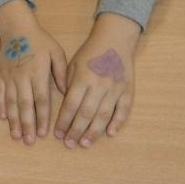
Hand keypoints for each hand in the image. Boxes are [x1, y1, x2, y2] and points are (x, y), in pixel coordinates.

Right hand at [0, 0, 66, 144]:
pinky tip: (4, 118)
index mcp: (38, 72)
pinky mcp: (0, 75)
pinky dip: (0, 106)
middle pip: (25, 105)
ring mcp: (9, 77)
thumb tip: (66, 92)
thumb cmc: (40, 40)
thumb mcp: (57, 52)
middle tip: (28, 141)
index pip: (41, 99)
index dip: (42, 117)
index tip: (44, 133)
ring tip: (15, 135)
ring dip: (13, 120)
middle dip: (27, 124)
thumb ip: (61, 72)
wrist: (16, 27)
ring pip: (11, 102)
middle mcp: (23, 77)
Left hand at [54, 13, 139, 148]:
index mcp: (82, 78)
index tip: (57, 134)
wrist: (114, 39)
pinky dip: (117, 122)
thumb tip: (64, 105)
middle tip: (69, 144)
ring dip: (93, 132)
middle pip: (86, 114)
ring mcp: (114, 89)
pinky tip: (110, 133)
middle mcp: (98, 85)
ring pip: (103, 115)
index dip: (63, 121)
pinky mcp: (127, 90)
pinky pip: (123, 110)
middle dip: (76, 131)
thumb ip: (67, 83)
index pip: (71, 105)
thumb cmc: (89, 52)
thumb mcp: (73, 63)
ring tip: (84, 144)